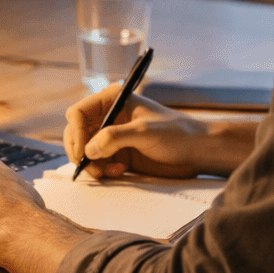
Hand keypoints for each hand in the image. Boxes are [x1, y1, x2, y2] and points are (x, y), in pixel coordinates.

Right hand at [64, 85, 215, 179]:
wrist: (197, 152)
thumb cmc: (176, 133)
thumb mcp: (145, 132)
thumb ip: (115, 138)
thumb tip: (89, 150)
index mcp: (112, 101)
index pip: (78, 113)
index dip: (76, 133)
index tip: (83, 152)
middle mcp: (108, 117)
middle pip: (77, 134)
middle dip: (81, 152)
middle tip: (91, 167)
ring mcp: (112, 137)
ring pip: (85, 152)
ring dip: (92, 164)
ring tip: (111, 171)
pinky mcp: (118, 155)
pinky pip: (97, 164)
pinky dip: (102, 171)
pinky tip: (120, 172)